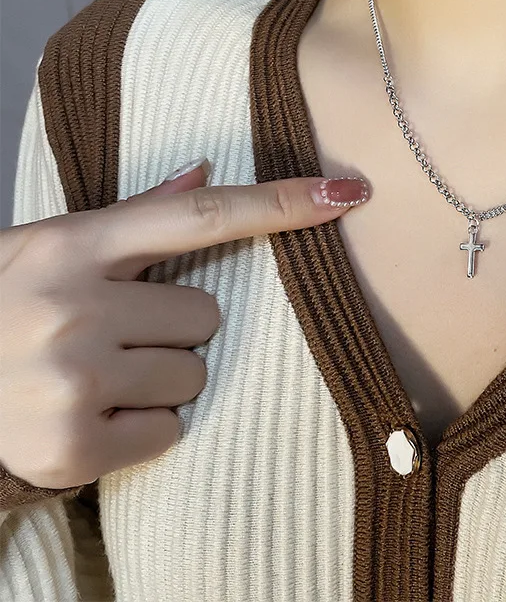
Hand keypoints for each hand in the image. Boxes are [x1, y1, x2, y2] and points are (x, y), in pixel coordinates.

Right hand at [0, 160, 370, 488]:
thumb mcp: (47, 249)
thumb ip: (130, 215)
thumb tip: (202, 171)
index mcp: (71, 245)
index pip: (199, 216)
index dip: (279, 203)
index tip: (346, 193)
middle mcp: (72, 306)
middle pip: (207, 315)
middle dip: (173, 330)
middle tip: (112, 337)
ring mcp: (72, 378)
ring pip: (194, 374)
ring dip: (158, 380)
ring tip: (96, 376)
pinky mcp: (72, 446)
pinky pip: (170, 429)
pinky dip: (142, 429)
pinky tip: (90, 417)